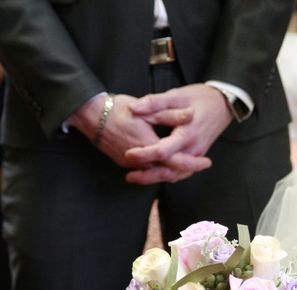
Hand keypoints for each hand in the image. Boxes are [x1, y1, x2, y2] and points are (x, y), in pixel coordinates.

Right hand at [67, 93, 191, 170]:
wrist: (90, 115)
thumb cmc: (118, 108)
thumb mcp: (147, 108)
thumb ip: (170, 114)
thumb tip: (191, 114)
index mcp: (148, 146)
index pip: (176, 161)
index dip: (193, 163)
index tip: (207, 162)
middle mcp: (139, 160)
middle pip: (169, 173)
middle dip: (187, 170)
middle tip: (202, 164)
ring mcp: (130, 164)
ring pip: (158, 174)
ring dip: (174, 171)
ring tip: (190, 166)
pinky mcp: (124, 163)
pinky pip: (147, 171)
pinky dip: (160, 169)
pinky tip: (170, 164)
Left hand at [123, 84, 231, 183]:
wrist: (224, 104)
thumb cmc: (200, 98)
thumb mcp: (177, 95)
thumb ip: (154, 102)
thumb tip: (133, 109)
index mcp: (187, 134)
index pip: (163, 151)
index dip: (144, 154)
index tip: (128, 154)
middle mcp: (193, 149)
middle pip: (169, 171)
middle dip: (147, 176)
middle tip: (128, 176)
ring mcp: (196, 155)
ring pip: (175, 175)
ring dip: (155, 179)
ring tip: (135, 178)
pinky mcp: (196, 157)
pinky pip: (181, 172)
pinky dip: (167, 176)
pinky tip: (153, 175)